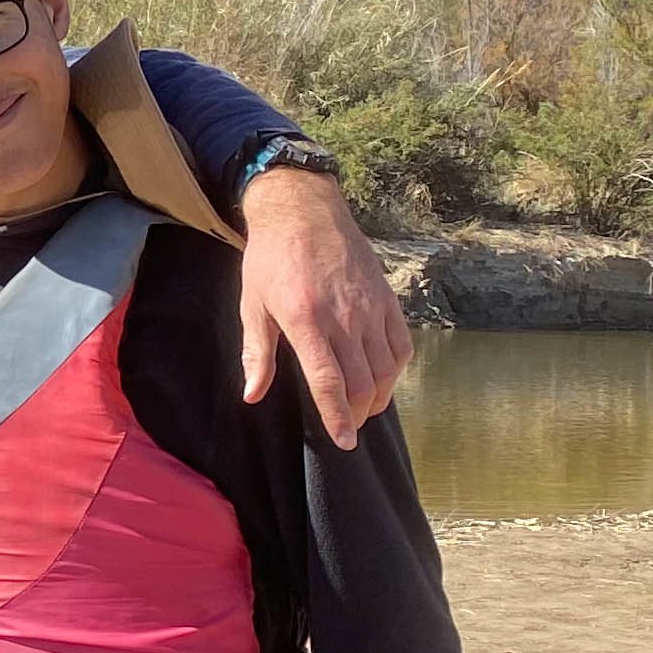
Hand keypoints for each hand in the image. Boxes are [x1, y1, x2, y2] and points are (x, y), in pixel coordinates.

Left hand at [235, 168, 409, 449]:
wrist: (303, 211)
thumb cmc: (270, 259)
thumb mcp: (252, 304)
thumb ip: (256, 354)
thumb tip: (252, 395)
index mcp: (305, 319)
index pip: (328, 381)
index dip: (337, 416)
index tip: (344, 441)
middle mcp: (343, 316)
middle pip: (363, 381)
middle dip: (359, 413)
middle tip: (349, 426)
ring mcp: (369, 307)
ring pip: (386, 367)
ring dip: (380, 396)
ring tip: (366, 409)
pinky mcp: (386, 298)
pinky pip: (400, 343)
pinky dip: (396, 369)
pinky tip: (384, 379)